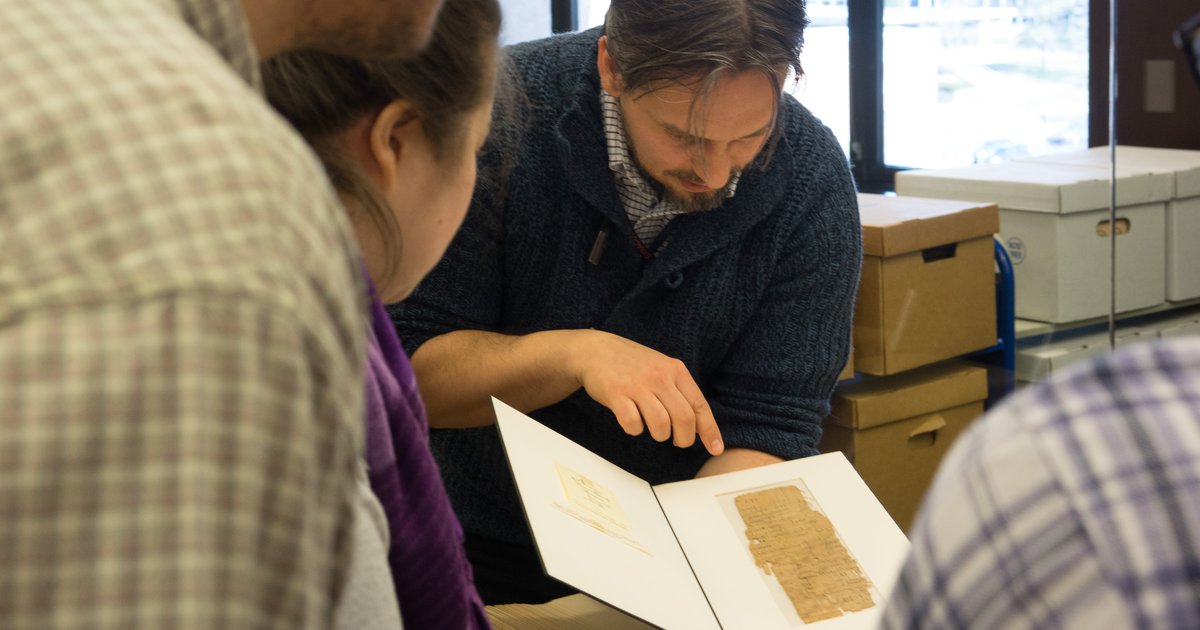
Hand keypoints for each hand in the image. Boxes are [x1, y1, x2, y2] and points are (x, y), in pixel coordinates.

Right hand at [565, 330, 723, 455]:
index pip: (699, 405)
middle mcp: (659, 376)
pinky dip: (635, 430)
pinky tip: (632, 422)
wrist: (596, 350)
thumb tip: (699, 426)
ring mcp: (637, 385)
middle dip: (684, 439)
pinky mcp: (616, 394)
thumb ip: (680, 392)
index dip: (709, 430)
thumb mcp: (662, 368)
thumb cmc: (633, 365)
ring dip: (659, 435)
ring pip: (660, 424)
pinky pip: (633, 424)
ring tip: (653, 429)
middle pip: (683, 419)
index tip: (715, 449)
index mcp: (675, 370)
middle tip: (677, 441)